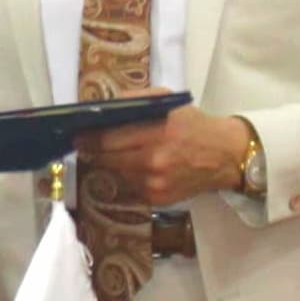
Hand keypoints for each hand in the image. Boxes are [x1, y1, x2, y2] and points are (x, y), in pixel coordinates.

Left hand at [78, 108, 253, 207]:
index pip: (108, 139)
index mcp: (156, 133)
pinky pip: (131, 186)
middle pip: (107, 159)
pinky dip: (130, 176)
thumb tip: (102, 108)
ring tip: (117, 152)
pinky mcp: (158, 199)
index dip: (87, 138)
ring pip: (117, 174)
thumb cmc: (193, 124)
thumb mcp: (167, 101)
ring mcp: (155, 184)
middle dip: (94, 151)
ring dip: (113, 163)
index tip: (75, 135)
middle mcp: (154, 161)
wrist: (224, 156)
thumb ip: (135, 101)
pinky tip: (138, 166)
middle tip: (85, 144)